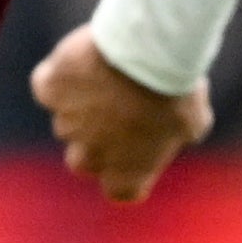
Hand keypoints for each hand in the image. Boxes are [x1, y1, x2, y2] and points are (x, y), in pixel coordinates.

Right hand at [30, 24, 211, 201]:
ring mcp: (66, 122)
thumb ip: (178, 134)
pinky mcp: (51, 89)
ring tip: (108, 74)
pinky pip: (47, 86)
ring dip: (81, 104)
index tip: (137, 155)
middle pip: (82, 161)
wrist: (148, 52)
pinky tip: (79, 60)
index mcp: (127, 172)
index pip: (120, 190)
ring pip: (65, 120)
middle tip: (116, 113)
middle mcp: (91, 155)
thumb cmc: (177, 87)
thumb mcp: (194, 119)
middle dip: (95, 142)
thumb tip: (176, 130)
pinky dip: (58, 75)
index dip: (127, 173)